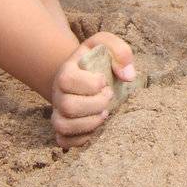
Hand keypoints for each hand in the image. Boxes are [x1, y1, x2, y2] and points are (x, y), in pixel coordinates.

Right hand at [49, 32, 136, 147]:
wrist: (83, 73)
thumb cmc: (97, 59)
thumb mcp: (105, 45)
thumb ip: (119, 51)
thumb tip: (128, 76)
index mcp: (66, 72)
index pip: (67, 80)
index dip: (90, 83)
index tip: (104, 81)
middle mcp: (58, 94)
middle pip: (68, 106)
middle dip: (95, 104)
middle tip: (108, 96)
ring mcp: (58, 112)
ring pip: (63, 126)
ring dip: (90, 123)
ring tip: (105, 114)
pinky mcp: (62, 129)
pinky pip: (63, 141)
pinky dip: (82, 139)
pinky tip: (97, 128)